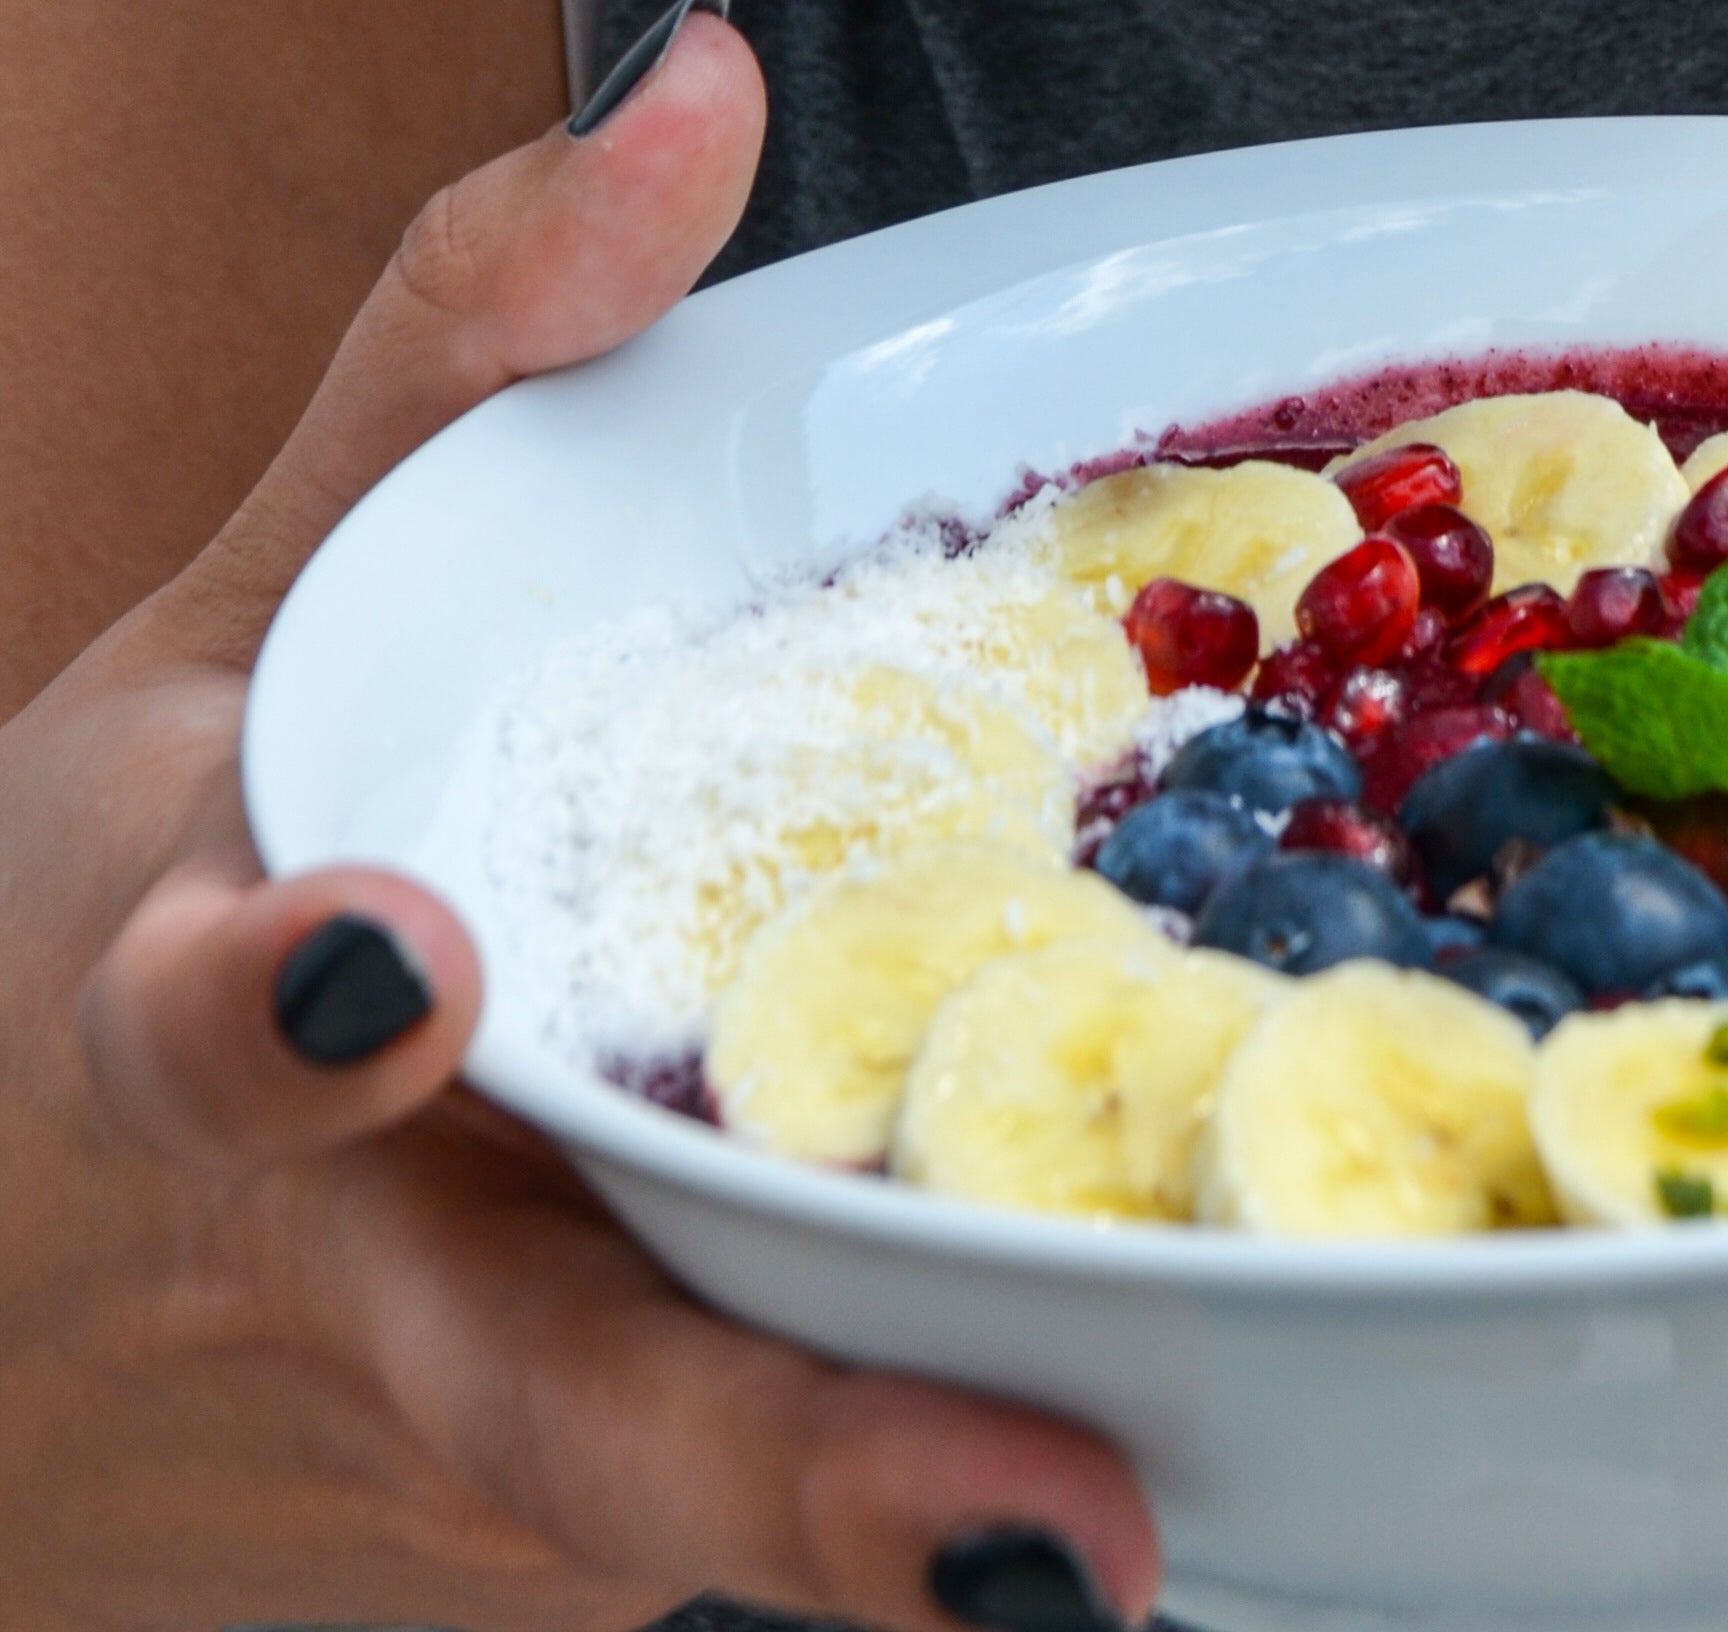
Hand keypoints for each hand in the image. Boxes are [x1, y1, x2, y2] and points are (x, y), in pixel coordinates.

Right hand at [0, 18, 1155, 1630]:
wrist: (9, 1274)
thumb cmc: (126, 910)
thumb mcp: (240, 626)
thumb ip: (459, 361)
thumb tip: (698, 93)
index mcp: (200, 1026)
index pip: (209, 1029)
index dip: (283, 1014)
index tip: (380, 970)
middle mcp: (350, 1282)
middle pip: (553, 1404)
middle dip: (793, 1483)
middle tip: (1042, 1536)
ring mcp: (463, 1472)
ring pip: (700, 1502)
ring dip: (901, 1520)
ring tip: (1131, 1519)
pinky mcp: (562, 1549)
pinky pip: (766, 1490)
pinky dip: (912, 1484)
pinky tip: (1110, 1432)